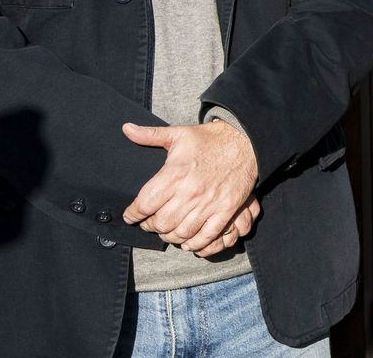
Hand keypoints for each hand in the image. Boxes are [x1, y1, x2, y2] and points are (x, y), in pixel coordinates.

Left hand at [122, 119, 259, 252]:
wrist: (246, 140)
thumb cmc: (210, 139)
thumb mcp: (179, 133)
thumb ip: (150, 135)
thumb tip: (126, 129)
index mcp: (175, 173)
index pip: (144, 204)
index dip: (133, 214)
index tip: (130, 215)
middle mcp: (190, 192)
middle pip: (161, 223)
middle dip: (150, 226)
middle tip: (149, 223)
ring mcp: (209, 203)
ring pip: (181, 232)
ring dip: (170, 235)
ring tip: (167, 230)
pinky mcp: (226, 210)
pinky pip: (206, 236)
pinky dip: (195, 243)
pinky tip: (187, 241)